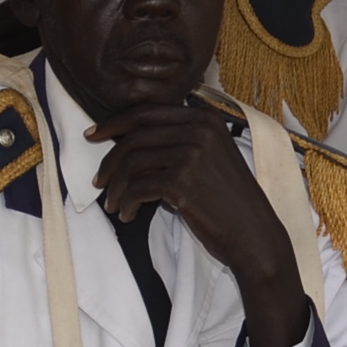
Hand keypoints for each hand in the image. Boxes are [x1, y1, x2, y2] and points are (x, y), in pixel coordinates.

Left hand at [84, 101, 305, 346]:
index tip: (93, 135)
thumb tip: (128, 141)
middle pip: (136, 135)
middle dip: (110, 159)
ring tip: (112, 205)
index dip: (114, 122)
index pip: (147, 112)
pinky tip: (126, 215)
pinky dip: (126, 203)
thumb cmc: (227, 202)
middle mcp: (199, 129)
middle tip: (98, 181)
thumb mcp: (208, 160)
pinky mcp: (183, 180)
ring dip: (116, 187)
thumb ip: (179, 142)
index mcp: (205, 118)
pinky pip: (138, 187)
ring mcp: (191, 152)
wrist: (253, 234)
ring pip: (133, 162)